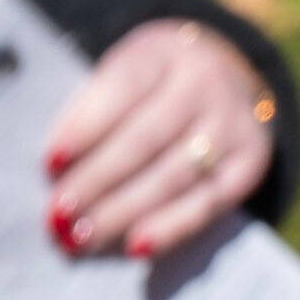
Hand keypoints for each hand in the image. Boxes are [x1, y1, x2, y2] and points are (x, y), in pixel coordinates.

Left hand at [42, 22, 267, 262]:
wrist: (230, 73)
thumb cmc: (150, 83)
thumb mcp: (124, 71)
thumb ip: (93, 107)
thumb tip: (56, 170)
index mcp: (161, 52)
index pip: (121, 88)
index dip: (84, 127)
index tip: (50, 164)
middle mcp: (203, 82)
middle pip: (144, 139)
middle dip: (96, 182)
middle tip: (58, 216)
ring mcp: (232, 122)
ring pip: (172, 176)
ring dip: (122, 212)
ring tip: (82, 238)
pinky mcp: (249, 162)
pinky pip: (208, 203)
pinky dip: (171, 228)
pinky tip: (136, 247)